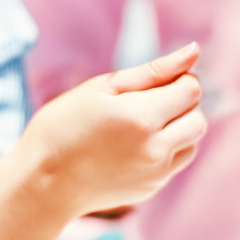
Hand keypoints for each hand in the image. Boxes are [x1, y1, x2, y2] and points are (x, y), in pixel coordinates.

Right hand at [16, 43, 207, 217]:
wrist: (41, 183)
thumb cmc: (63, 127)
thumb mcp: (102, 88)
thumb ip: (153, 71)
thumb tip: (194, 51)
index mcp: (141, 118)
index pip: (191, 90)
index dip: (179, 79)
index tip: (153, 81)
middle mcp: (155, 150)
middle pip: (198, 117)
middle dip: (181, 104)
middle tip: (146, 101)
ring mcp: (155, 174)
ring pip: (192, 141)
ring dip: (178, 127)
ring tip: (141, 124)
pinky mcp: (151, 189)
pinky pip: (176, 162)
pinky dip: (166, 148)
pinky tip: (134, 145)